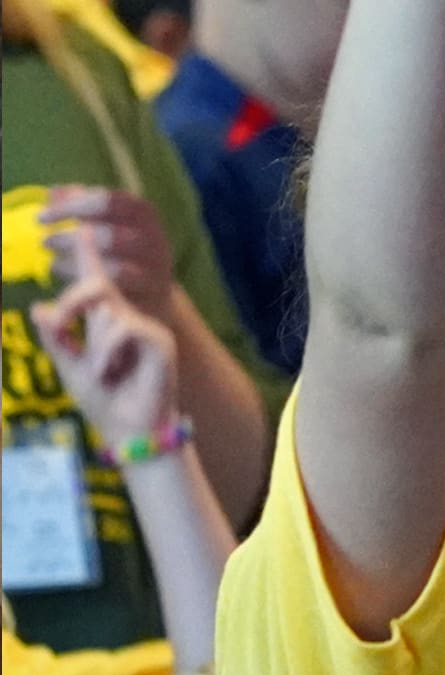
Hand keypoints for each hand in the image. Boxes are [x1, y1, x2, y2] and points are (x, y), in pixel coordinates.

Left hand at [29, 227, 180, 448]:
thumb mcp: (68, 367)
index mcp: (107, 324)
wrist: (130, 431)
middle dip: (70, 305)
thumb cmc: (104, 402)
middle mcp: (130, 320)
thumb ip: (55, 338)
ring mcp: (147, 329)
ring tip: (101, 373)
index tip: (82, 226)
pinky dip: (105, 352)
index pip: (97, 283)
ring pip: (106, 313)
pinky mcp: (160, 340)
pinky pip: (122, 329)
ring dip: (91, 347)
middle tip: (58, 328)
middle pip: (96, 288)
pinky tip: (111, 372)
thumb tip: (37, 308)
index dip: (88, 256)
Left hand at [38, 186, 175, 321]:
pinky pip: (114, 289)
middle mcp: (154, 236)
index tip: (42, 218)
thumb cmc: (121, 250)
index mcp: (142, 211)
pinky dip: (86, 281)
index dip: (70, 209)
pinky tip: (68, 278)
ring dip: (76, 264)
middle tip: (45, 243)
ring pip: (112, 265)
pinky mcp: (149, 291)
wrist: (153, 291)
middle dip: (69, 240)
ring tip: (53, 263)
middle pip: (107, 235)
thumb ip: (79, 205)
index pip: (105, 202)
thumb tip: (55, 192)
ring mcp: (155, 266)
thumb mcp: (104, 221)